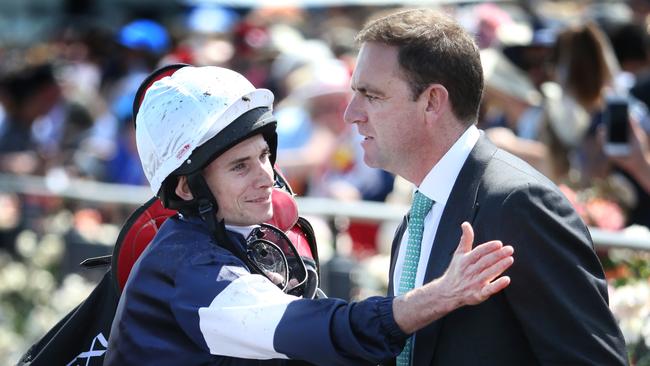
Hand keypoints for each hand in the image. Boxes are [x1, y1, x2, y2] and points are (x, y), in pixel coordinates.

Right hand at [392, 222, 512, 333]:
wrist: (448, 292)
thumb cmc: (456, 271)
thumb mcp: (459, 254)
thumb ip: (465, 239)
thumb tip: (465, 224)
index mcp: (465, 261)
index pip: (478, 252)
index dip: (488, 248)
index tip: (499, 244)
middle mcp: (469, 271)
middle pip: (485, 262)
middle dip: (497, 255)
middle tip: (510, 249)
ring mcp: (474, 283)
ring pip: (488, 273)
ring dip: (500, 266)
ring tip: (510, 259)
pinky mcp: (478, 295)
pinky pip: (489, 289)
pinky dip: (497, 285)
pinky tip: (507, 279)